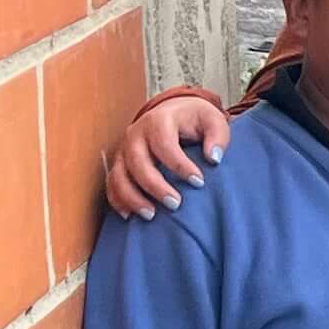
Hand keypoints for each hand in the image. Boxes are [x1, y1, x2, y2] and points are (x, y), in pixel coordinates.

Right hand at [107, 96, 234, 217]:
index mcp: (158, 121)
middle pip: (138, 163)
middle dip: (155, 187)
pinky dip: (117, 200)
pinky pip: (111, 183)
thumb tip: (214, 158)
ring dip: (132, 198)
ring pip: (119, 176)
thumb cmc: (194, 118)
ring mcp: (123, 149)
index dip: (180, 166)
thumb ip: (217, 136)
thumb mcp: (212, 120)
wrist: (173, 112)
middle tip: (175, 204)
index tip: (199, 182)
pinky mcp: (119, 163)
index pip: (165, 145)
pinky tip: (129, 215)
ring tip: (151, 215)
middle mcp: (135, 134)